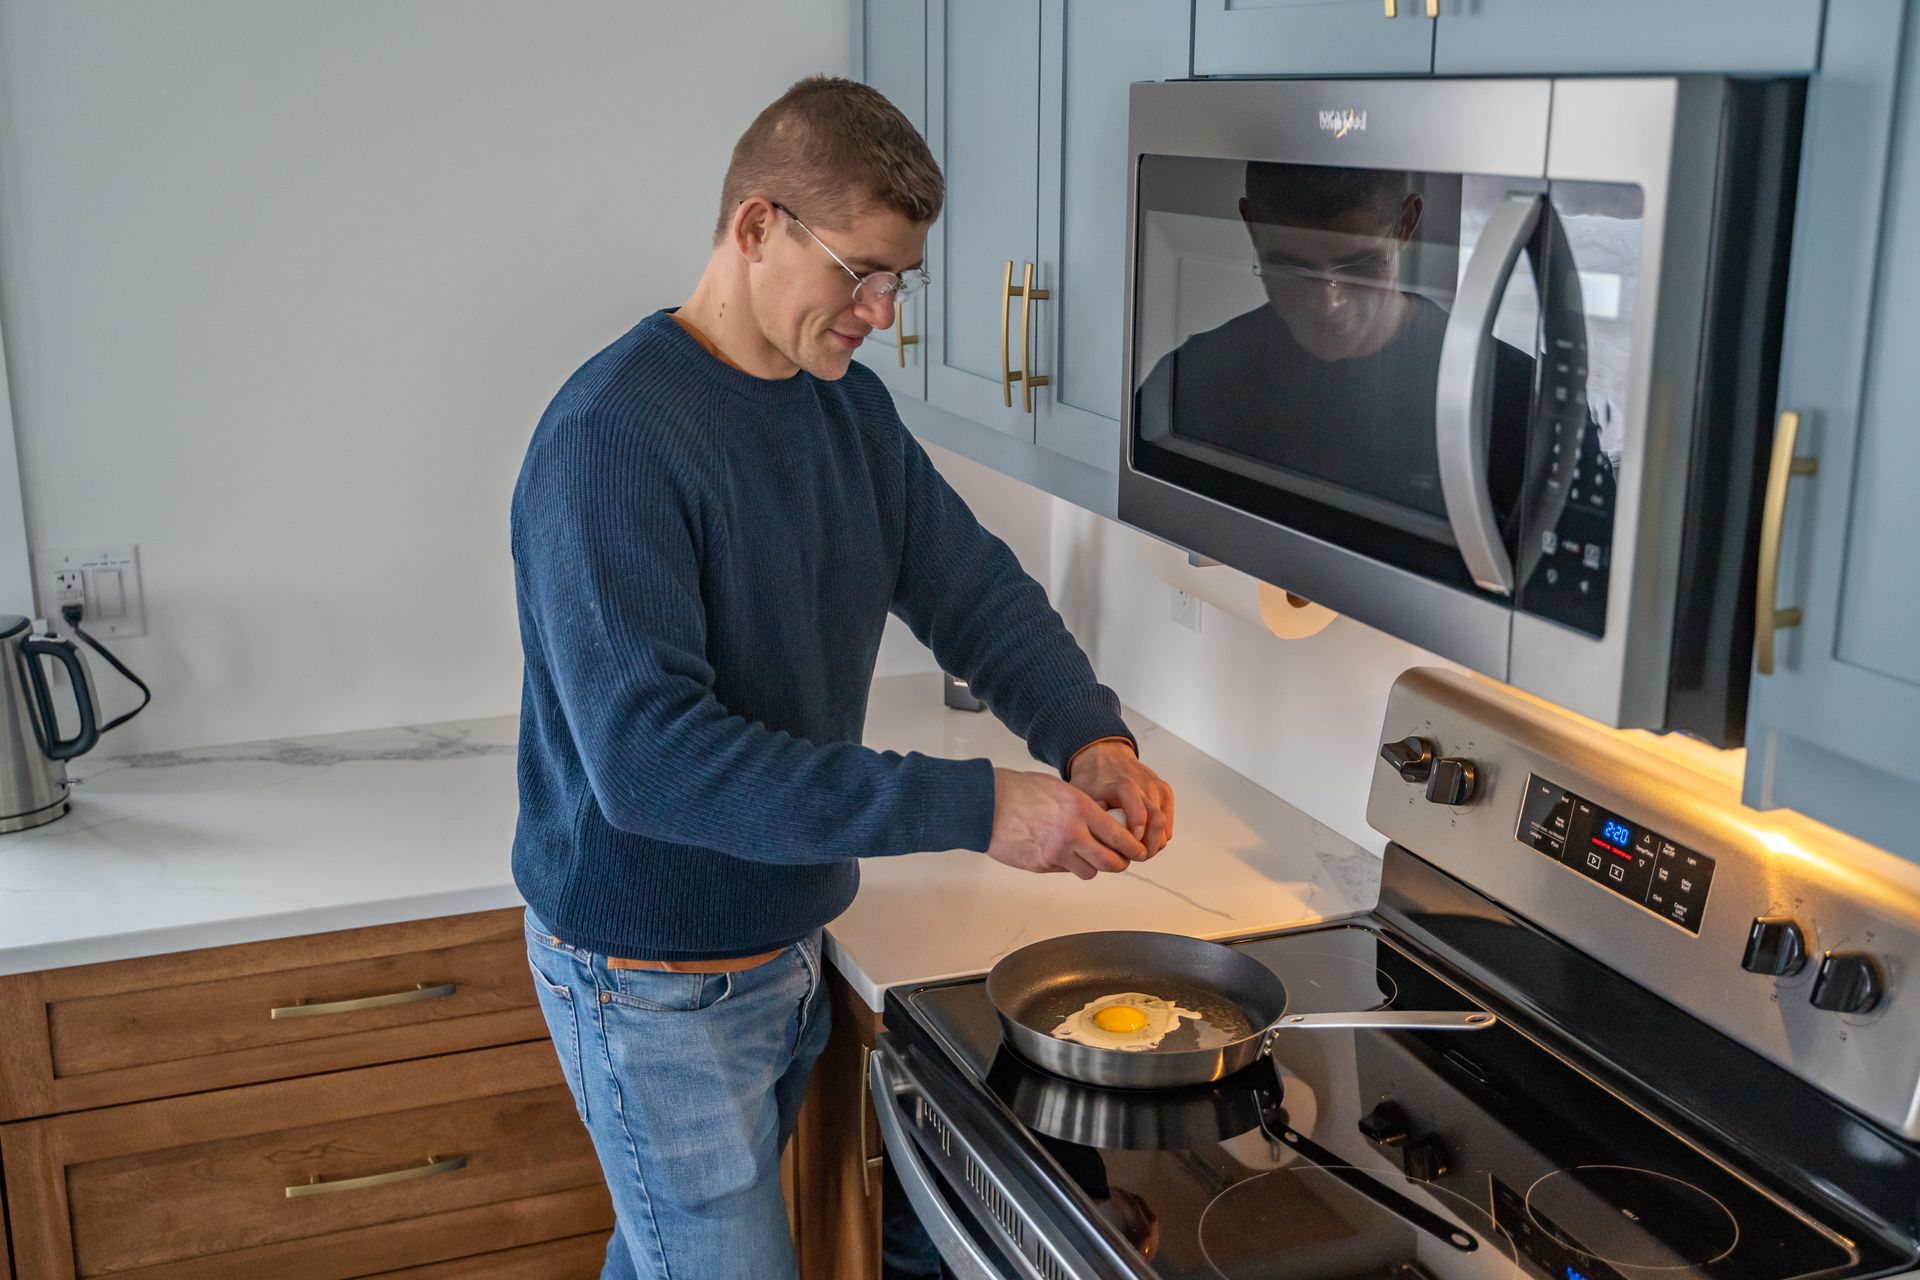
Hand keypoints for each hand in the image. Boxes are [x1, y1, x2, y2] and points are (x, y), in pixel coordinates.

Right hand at [987, 768, 1147, 879]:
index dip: (1134, 848)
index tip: (1138, 851)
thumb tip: (1103, 819)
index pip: (1121, 837)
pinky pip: (1064, 871)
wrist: (986, 805)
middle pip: (1111, 862)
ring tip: (1087, 855)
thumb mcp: (1061, 789)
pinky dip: (1067, 864)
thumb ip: (1084, 806)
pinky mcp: (1041, 866)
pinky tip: (1058, 851)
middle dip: (1120, 863)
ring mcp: (1056, 853)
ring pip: (1089, 872)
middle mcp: (1072, 834)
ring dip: (1092, 866)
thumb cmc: (1018, 791)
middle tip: (1121, 860)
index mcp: (1081, 810)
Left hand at [1067, 740, 1173, 856]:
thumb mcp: (1083, 794)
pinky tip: (1145, 838)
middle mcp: (1144, 785)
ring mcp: (1156, 788)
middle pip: (1158, 822)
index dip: (1138, 836)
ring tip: (1139, 850)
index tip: (1131, 849)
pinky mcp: (1164, 791)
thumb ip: (1089, 814)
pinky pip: (1168, 820)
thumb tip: (1095, 834)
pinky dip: (1161, 833)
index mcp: (1124, 785)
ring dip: (1155, 842)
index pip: (1140, 813)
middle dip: (1149, 845)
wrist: (1105, 755)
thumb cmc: (1092, 777)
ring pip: (1165, 824)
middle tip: (1136, 857)